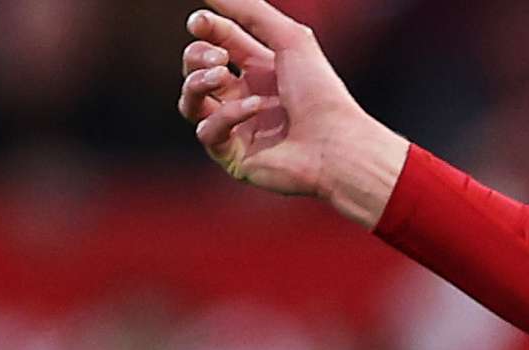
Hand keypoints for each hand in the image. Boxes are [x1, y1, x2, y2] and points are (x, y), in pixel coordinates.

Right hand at [181, 1, 405, 227]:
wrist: (338, 144)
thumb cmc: (321, 92)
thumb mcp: (289, 39)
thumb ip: (250, 11)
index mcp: (261, 70)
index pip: (218, 41)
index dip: (205, 29)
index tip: (199, 23)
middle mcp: (246, 97)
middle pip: (196, 69)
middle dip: (197, 56)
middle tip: (219, 59)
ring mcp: (238, 129)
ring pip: (191, 102)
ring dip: (197, 83)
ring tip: (221, 76)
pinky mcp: (234, 156)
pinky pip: (207, 131)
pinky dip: (226, 115)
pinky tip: (253, 108)